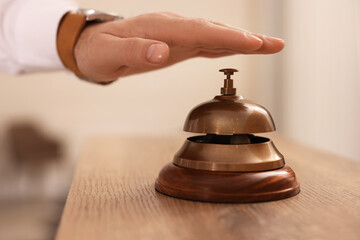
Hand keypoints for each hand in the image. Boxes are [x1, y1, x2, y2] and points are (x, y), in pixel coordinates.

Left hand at [74, 12, 284, 83]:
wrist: (92, 45)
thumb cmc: (99, 51)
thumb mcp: (109, 55)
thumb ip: (134, 52)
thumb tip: (162, 51)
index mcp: (159, 29)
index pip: (199, 31)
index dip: (228, 37)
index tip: (253, 43)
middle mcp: (172, 27)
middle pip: (214, 29)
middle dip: (246, 38)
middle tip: (276, 44)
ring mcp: (176, 33)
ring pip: (214, 34)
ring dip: (242, 40)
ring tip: (269, 46)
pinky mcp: (177, 42)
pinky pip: (205, 42)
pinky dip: (225, 45)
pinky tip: (239, 48)